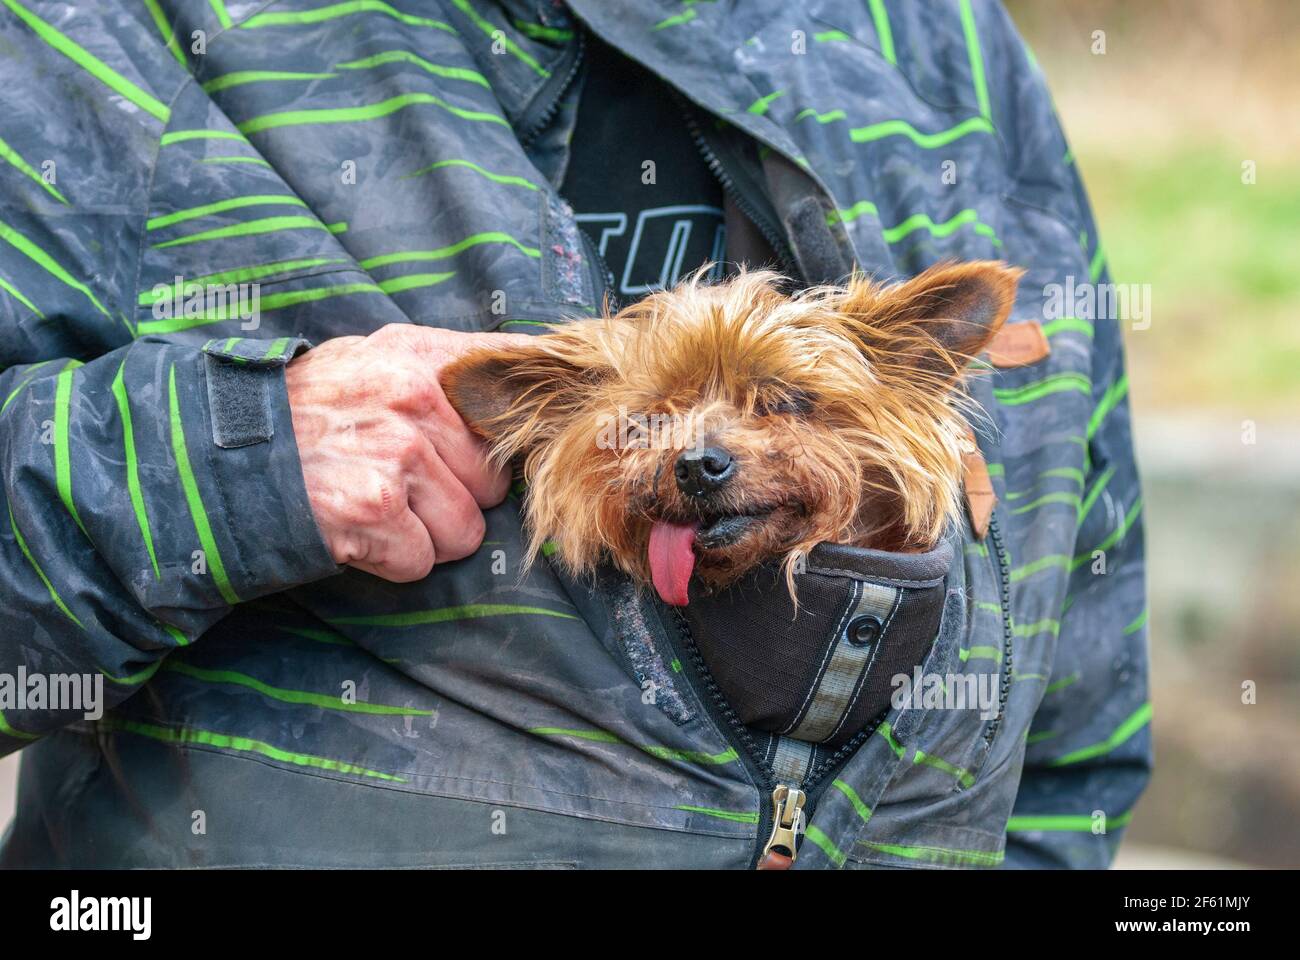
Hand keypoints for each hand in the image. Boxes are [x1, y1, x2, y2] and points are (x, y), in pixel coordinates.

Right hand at [285, 324, 532, 581]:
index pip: (514, 376)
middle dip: (454, 496)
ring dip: (425, 536)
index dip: (523, 423)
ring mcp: (396, 453)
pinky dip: (391, 560)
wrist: (214, 459)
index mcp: (417, 356)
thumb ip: (442, 368)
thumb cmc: (303, 419)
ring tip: (374, 507)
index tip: (531, 438)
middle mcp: (412, 396)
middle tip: (397, 484)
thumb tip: (530, 367)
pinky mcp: (374, 508)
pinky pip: (423, 560)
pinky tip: (356, 530)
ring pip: (466, 529)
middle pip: (492, 479)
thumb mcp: (368, 363)